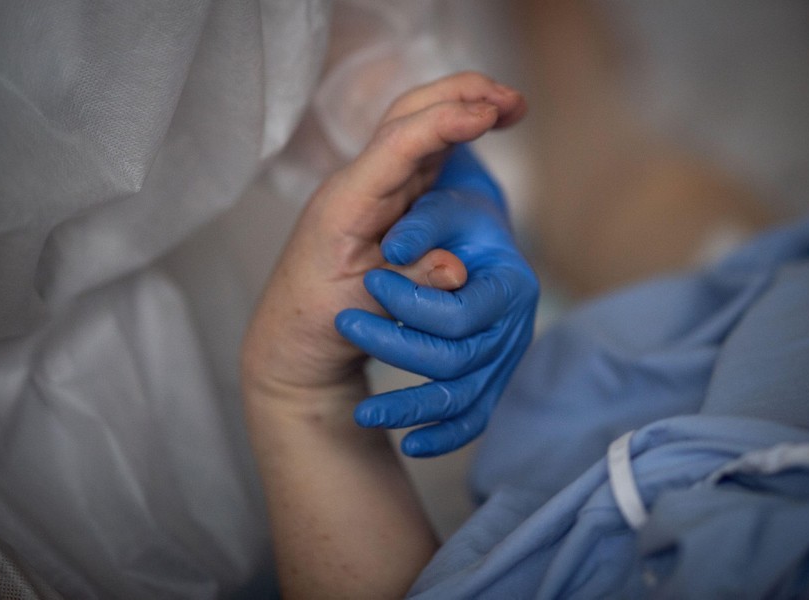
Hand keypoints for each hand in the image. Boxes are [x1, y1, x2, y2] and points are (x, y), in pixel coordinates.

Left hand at [241, 73, 526, 408]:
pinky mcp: (390, 198)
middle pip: (407, 114)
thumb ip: (413, 282)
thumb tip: (458, 269)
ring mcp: (374, 187)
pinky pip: (424, 152)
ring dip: (463, 107)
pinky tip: (486, 127)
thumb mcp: (366, 308)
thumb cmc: (319, 320)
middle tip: (514, 99)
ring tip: (512, 106)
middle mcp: (359, 183)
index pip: (397, 144)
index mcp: (347, 203)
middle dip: (460, 95)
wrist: (294, 335)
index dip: (444, 122)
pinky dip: (457, 134)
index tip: (488, 113)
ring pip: (418, 125)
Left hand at [335, 144, 538, 456]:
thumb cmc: (456, 219)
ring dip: (410, 409)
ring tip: (362, 414)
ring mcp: (503, 360)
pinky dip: (443, 436)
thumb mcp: (442, 206)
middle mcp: (514, 329)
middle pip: (456, 361)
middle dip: (396, 348)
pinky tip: (409, 445)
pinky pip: (472, 419)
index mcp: (510, 285)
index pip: (461, 316)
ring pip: (461, 399)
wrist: (473, 237)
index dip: (411, 305)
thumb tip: (393, 251)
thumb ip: (422, 225)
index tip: (367, 281)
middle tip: (345, 323)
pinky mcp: (489, 379)